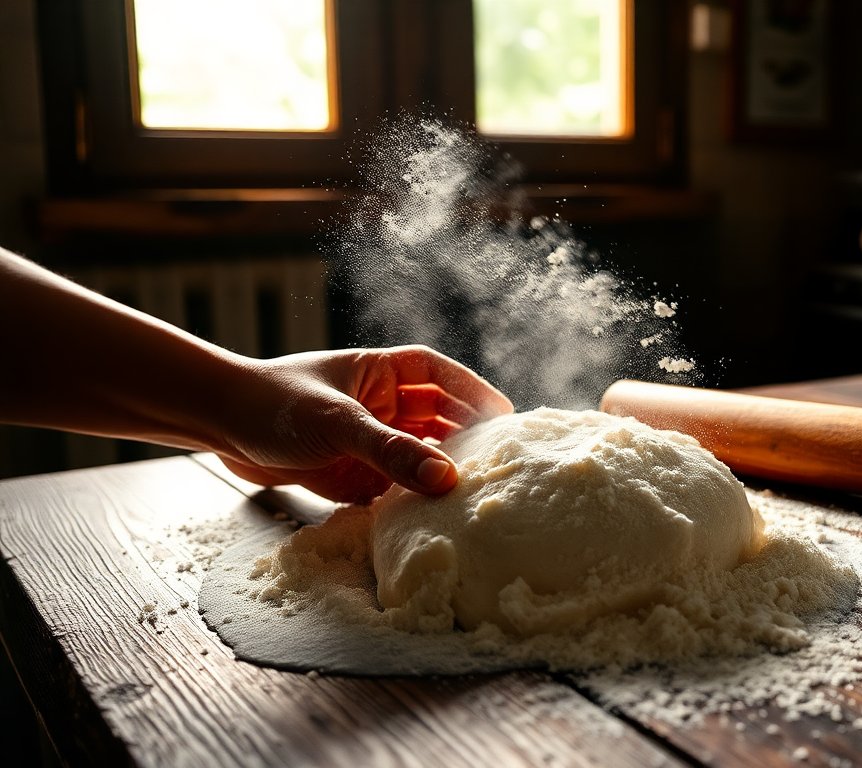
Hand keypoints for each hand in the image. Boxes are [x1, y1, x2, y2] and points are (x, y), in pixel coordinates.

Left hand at [218, 345, 512, 503]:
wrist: (214, 425)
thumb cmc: (273, 404)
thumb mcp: (338, 424)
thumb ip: (392, 452)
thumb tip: (446, 479)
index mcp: (384, 371)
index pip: (444, 378)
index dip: (476, 394)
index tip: (507, 419)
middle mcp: (383, 405)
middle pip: (441, 420)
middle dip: (467, 440)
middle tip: (498, 467)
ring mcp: (369, 442)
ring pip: (420, 457)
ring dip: (440, 475)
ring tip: (472, 498)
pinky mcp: (353, 476)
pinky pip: (395, 490)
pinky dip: (412, 503)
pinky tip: (430, 520)